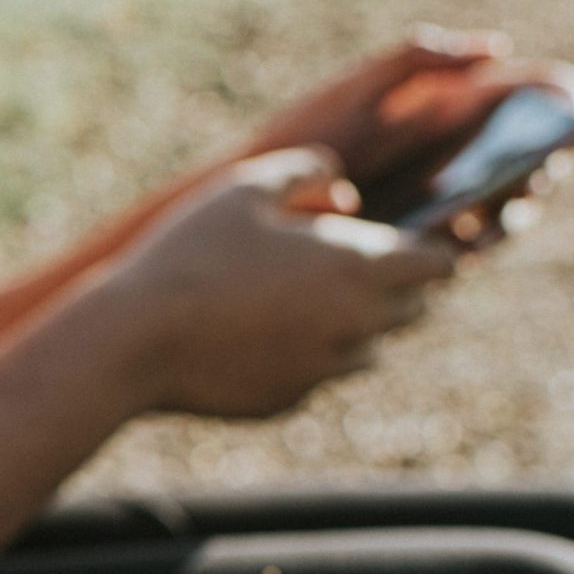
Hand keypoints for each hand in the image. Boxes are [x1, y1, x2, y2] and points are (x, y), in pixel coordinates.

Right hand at [96, 148, 457, 418]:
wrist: (135, 341)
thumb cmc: (190, 254)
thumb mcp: (243, 189)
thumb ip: (306, 173)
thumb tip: (342, 190)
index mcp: (356, 268)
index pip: (439, 265)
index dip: (426, 250)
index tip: (399, 241)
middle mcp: (356, 326)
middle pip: (413, 310)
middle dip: (387, 286)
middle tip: (331, 264)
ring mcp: (325, 370)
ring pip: (368, 348)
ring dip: (346, 324)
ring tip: (283, 300)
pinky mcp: (291, 401)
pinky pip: (316, 375)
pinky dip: (299, 355)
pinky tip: (246, 335)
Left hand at [251, 28, 573, 218]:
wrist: (254, 192)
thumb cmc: (304, 134)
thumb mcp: (357, 88)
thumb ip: (417, 59)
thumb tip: (496, 48)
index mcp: (447, 112)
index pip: (521, 103)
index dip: (559, 101)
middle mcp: (454, 159)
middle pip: (525, 156)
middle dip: (549, 154)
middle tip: (555, 153)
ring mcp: (442, 203)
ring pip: (506, 203)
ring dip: (526, 197)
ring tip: (529, 187)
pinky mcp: (422, 244)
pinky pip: (470, 245)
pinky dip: (487, 236)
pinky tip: (486, 226)